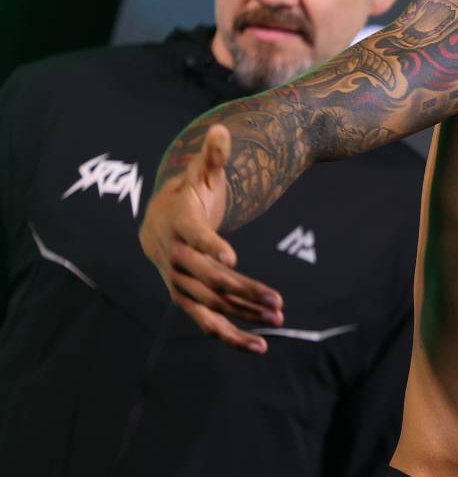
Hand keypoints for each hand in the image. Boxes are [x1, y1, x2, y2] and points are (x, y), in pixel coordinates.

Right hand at [138, 124, 282, 352]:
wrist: (161, 222)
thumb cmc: (188, 196)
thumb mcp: (200, 175)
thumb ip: (213, 156)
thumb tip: (222, 129)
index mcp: (179, 225)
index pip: (194, 238)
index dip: (212, 247)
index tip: (232, 258)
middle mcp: (175, 259)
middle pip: (209, 278)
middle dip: (243, 290)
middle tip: (278, 301)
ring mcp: (180, 283)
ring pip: (211, 304)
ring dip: (243, 316)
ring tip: (278, 321)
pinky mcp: (188, 301)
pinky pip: (208, 323)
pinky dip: (231, 336)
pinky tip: (260, 347)